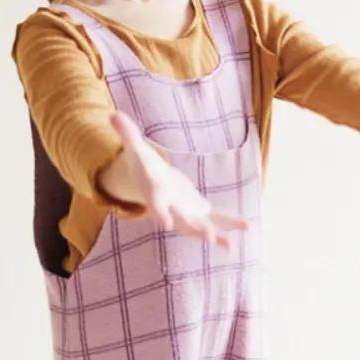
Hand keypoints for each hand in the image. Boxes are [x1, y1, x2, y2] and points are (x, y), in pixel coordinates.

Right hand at [108, 112, 248, 248]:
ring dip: (217, 235)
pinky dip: (229, 221)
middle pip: (183, 223)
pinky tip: (246, 226)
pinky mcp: (199, 209)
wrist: (150, 184)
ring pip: (202, 226)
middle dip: (196, 231)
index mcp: (156, 195)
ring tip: (231, 245)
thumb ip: (127, 133)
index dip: (160, 214)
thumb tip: (112, 114)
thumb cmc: (144, 166)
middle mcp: (172, 209)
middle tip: (210, 239)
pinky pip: (216, 217)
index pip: (157, 205)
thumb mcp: (135, 149)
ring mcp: (186, 212)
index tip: (166, 224)